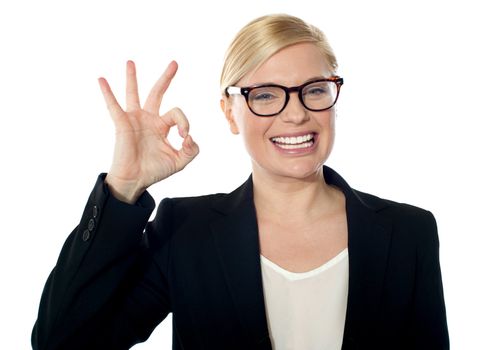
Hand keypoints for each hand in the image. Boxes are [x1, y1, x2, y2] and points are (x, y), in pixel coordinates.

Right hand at [98, 60, 198, 202]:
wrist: (135, 180)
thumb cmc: (155, 171)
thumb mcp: (180, 161)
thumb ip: (192, 150)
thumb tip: (190, 136)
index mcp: (162, 126)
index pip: (177, 114)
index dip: (184, 123)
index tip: (184, 137)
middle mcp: (148, 119)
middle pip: (157, 93)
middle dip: (166, 78)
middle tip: (175, 63)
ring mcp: (134, 120)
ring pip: (134, 94)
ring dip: (132, 78)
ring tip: (131, 62)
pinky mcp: (122, 124)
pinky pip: (113, 106)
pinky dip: (107, 93)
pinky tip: (102, 80)